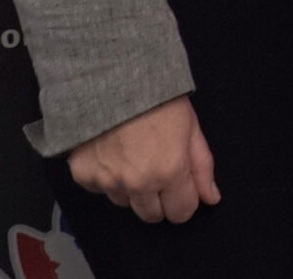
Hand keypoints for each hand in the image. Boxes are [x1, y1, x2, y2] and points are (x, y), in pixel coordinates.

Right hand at [67, 95, 218, 224]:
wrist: (111, 77)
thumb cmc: (158, 98)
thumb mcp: (191, 127)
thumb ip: (202, 167)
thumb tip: (210, 198)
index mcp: (169, 172)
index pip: (181, 213)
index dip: (184, 200)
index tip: (181, 185)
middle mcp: (137, 183)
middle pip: (151, 215)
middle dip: (159, 198)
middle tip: (158, 168)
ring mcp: (106, 181)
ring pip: (125, 202)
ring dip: (132, 188)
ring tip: (133, 154)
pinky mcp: (82, 174)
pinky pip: (99, 188)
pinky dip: (106, 176)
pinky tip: (112, 150)